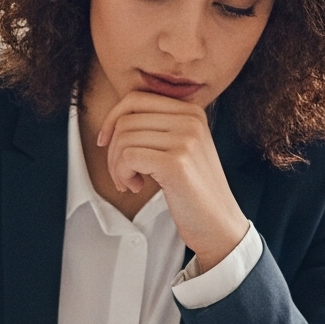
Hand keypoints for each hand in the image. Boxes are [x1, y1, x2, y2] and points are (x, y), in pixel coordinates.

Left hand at [93, 89, 248, 266]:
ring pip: (123, 139)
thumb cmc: (194, 190)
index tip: (106, 143)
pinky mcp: (176, 162)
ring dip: (116, 166)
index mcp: (192, 111)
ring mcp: (185, 140)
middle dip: (113, 149)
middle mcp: (191, 120)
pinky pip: (128, 157)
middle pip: (126, 119)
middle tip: (121, 174)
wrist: (218, 225)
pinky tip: (136, 187)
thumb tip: (115, 119)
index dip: (112, 120)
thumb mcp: (181, 148)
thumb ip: (157, 128)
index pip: (136, 98)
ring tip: (130, 182)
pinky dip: (122, 174)